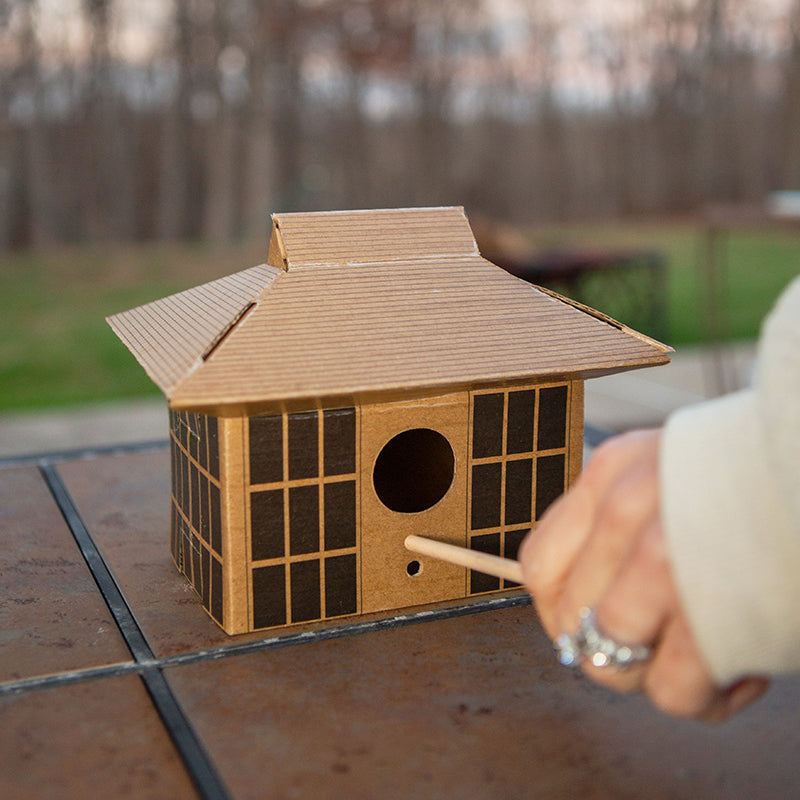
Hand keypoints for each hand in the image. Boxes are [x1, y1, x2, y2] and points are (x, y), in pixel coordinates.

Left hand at [519, 429, 768, 720]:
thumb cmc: (754, 483)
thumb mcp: (667, 473)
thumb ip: (615, 523)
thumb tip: (575, 606)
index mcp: (612, 471)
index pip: (538, 566)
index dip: (559, 610)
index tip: (590, 623)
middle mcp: (628, 507)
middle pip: (572, 620)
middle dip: (612, 647)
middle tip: (662, 640)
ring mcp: (665, 559)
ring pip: (609, 658)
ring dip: (654, 672)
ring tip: (703, 651)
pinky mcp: (711, 613)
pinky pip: (671, 693)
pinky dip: (706, 696)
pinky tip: (742, 667)